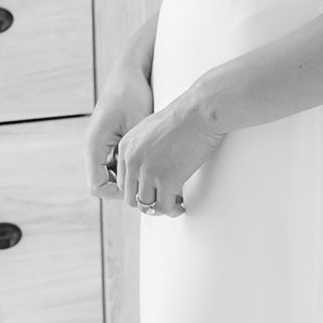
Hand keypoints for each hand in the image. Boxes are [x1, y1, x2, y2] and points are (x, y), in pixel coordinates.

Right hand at [86, 60, 155, 197]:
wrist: (128, 72)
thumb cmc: (131, 94)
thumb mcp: (137, 125)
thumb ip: (138, 153)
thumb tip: (152, 179)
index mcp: (94, 145)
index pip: (97, 187)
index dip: (119, 194)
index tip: (143, 189)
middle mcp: (93, 147)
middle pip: (104, 184)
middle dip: (126, 189)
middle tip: (152, 187)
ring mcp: (101, 145)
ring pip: (111, 175)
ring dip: (130, 179)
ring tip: (154, 176)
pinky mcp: (110, 141)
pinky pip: (116, 163)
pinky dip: (131, 167)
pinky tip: (151, 163)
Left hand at [112, 87, 225, 217]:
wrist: (199, 112)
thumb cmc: (183, 116)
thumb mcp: (151, 130)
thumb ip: (143, 147)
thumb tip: (150, 164)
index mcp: (126, 147)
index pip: (123, 181)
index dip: (138, 190)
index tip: (151, 192)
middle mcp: (132, 160)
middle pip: (130, 197)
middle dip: (146, 202)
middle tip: (162, 200)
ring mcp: (148, 171)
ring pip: (146, 205)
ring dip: (159, 208)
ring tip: (173, 205)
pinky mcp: (167, 180)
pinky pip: (165, 206)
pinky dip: (173, 210)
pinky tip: (181, 206)